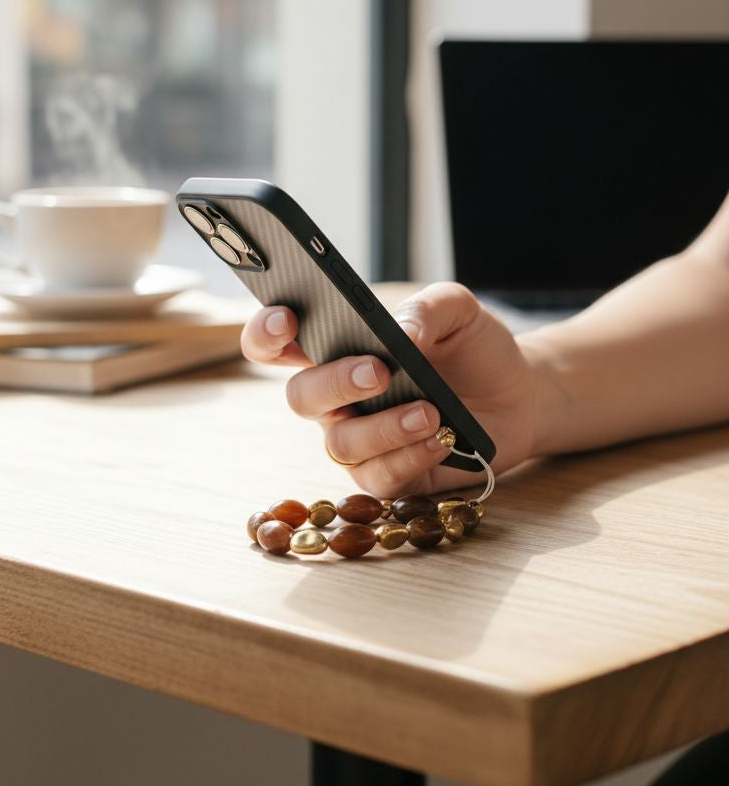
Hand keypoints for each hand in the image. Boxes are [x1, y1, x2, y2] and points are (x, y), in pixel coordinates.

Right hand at [240, 283, 539, 497]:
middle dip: (334, 383)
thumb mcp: (457, 311)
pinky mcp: (388, 475)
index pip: (276, 342)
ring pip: (340, 444)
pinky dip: (410, 457)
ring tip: (430, 412)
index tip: (287, 320)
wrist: (518, 394)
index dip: (266, 332)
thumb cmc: (472, 348)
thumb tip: (401, 333)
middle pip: (301, 396)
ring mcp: (359, 438)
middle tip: (378, 371)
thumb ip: (427, 307)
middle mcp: (336, 397)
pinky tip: (442, 437)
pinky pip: (379, 477)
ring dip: (383, 427)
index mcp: (336, 348)